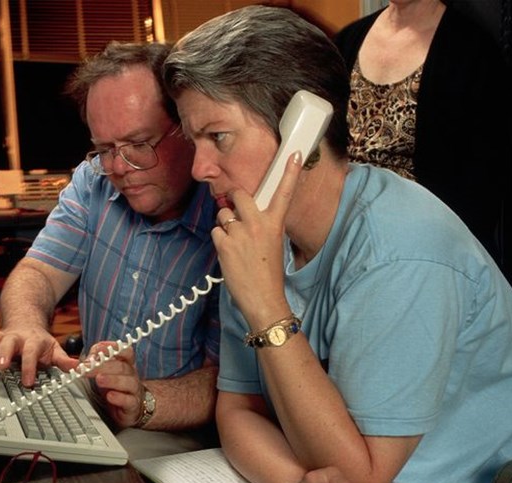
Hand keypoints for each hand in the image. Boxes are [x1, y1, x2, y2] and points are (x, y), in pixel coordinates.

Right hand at [0, 327, 78, 386]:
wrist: (27, 321)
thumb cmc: (40, 342)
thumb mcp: (54, 349)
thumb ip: (64, 360)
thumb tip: (78, 368)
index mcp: (33, 342)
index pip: (31, 354)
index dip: (30, 367)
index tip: (28, 382)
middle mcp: (18, 338)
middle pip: (10, 343)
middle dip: (4, 354)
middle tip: (0, 366)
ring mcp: (5, 337)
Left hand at [83, 341, 143, 427]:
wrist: (128, 409)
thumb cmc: (114, 388)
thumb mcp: (100, 374)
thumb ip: (86, 366)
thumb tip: (69, 361)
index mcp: (125, 364)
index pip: (125, 351)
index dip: (114, 348)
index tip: (99, 349)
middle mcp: (131, 375)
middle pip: (121, 366)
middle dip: (104, 366)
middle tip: (89, 368)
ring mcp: (134, 390)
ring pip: (128, 382)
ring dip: (113, 380)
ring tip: (99, 380)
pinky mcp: (133, 405)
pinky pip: (129, 400)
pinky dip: (120, 398)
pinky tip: (110, 396)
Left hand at [211, 151, 302, 323]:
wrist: (262, 298)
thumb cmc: (268, 274)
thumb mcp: (273, 245)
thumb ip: (262, 226)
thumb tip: (245, 216)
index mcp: (275, 224)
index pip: (284, 194)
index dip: (290, 173)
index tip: (295, 154)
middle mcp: (257, 224)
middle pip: (239, 195)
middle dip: (233, 199)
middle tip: (235, 210)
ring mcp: (239, 233)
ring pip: (223, 213)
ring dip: (225, 223)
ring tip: (234, 241)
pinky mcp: (224, 244)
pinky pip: (216, 231)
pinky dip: (219, 240)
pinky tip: (229, 253)